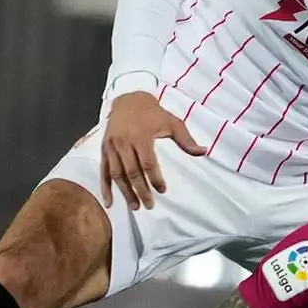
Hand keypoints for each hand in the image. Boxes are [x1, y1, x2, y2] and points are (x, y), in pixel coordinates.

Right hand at [100, 91, 205, 209]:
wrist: (129, 100)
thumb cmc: (153, 113)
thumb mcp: (172, 122)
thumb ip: (186, 140)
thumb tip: (203, 152)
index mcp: (140, 136)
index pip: (148, 163)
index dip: (155, 178)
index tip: (162, 190)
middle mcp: (124, 142)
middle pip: (132, 171)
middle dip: (140, 190)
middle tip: (149, 205)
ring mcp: (111, 146)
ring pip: (117, 173)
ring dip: (125, 192)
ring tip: (135, 206)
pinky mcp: (104, 148)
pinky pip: (103, 170)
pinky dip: (105, 187)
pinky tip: (109, 202)